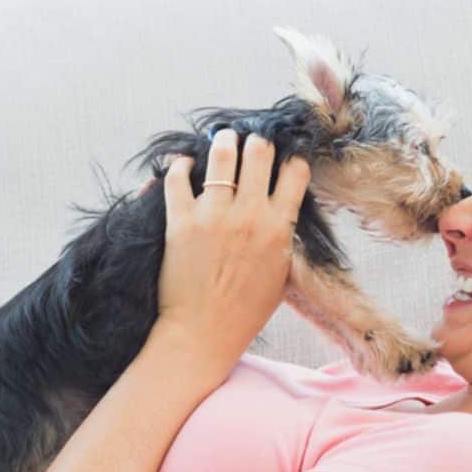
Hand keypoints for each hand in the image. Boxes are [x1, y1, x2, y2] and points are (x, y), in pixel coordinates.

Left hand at [153, 129, 310, 375]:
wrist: (203, 333)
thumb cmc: (245, 311)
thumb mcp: (281, 273)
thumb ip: (283, 236)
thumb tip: (284, 209)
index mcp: (277, 227)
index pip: (294, 172)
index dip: (291, 159)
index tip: (284, 159)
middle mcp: (247, 215)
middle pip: (259, 152)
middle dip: (257, 142)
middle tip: (252, 144)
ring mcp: (212, 215)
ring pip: (221, 155)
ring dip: (224, 141)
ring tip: (223, 139)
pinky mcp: (180, 222)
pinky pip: (177, 178)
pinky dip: (181, 165)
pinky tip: (185, 164)